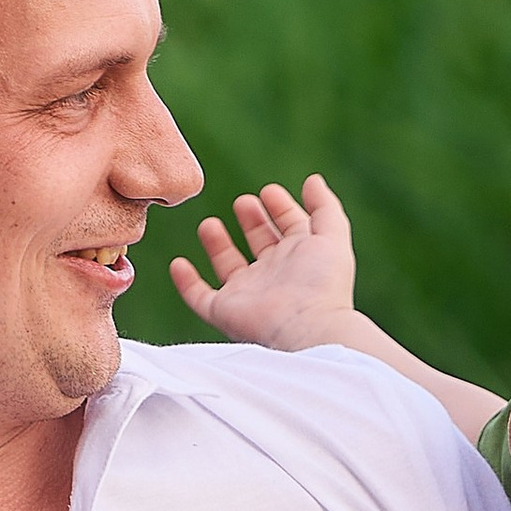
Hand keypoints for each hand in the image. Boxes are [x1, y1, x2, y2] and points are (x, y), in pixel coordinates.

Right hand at [167, 173, 358, 350]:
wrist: (305, 329)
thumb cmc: (321, 284)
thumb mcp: (332, 235)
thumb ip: (325, 206)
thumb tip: (312, 180)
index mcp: (302, 258)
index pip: (291, 227)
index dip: (282, 208)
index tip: (269, 191)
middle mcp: (275, 276)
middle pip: (261, 243)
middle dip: (252, 221)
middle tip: (243, 201)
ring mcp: (249, 294)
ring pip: (229, 266)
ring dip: (218, 244)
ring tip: (210, 224)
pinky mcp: (225, 311)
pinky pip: (200, 297)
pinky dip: (187, 283)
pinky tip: (178, 263)